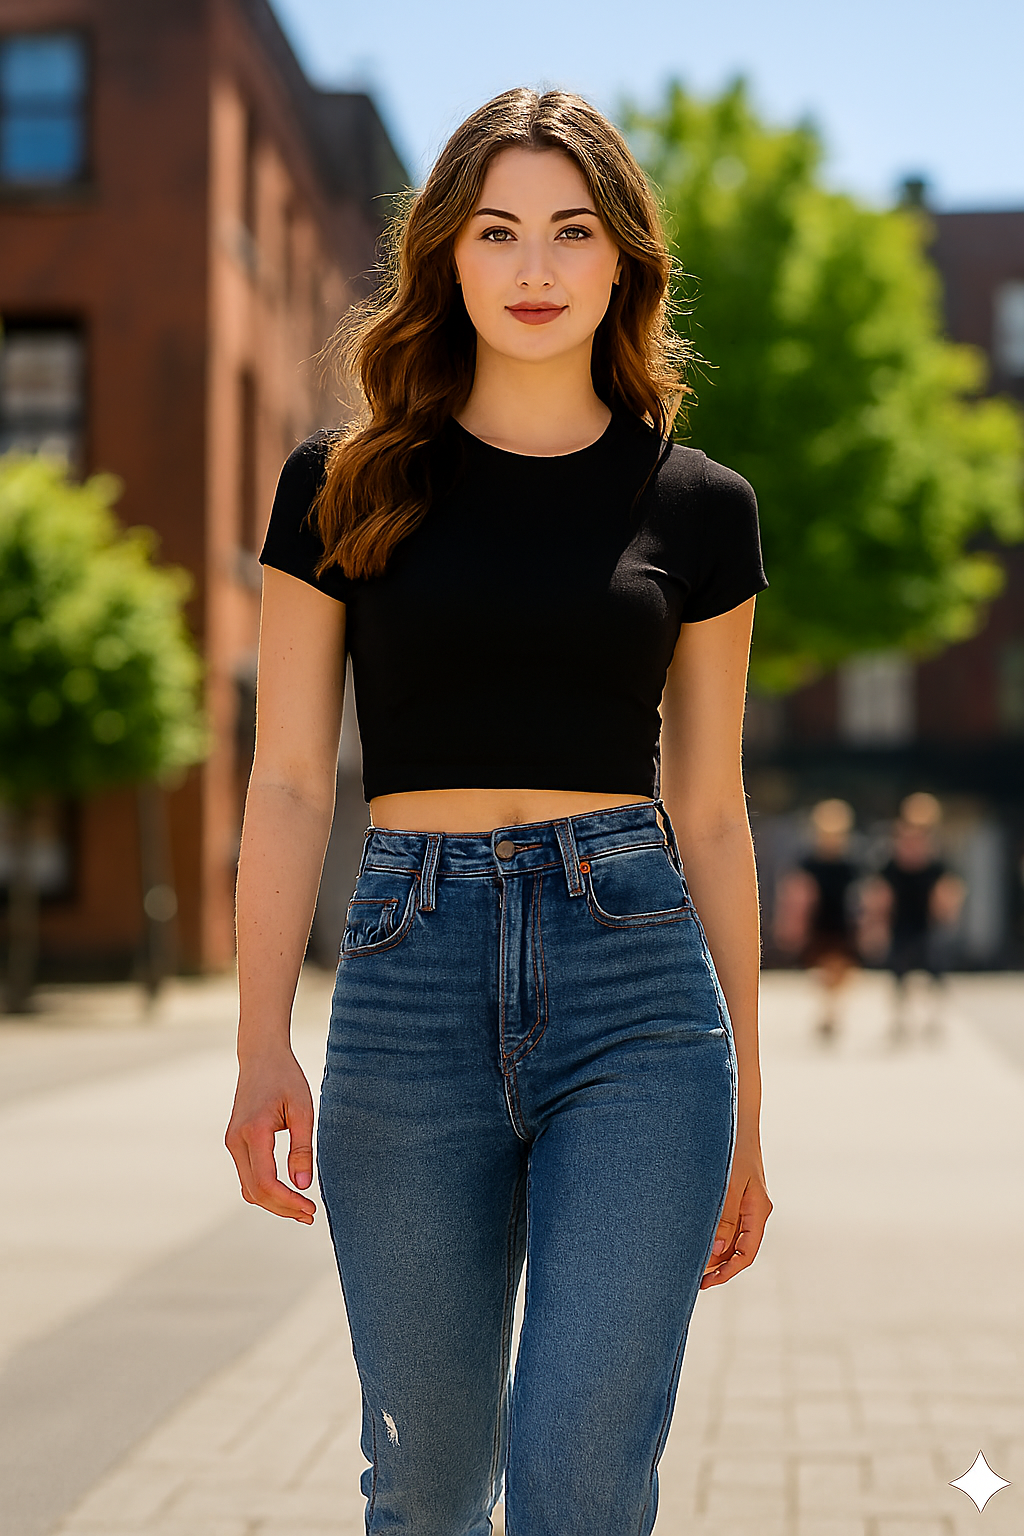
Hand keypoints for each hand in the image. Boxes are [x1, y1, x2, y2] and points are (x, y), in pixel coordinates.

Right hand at [225, 1048, 316, 1222]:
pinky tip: (285, 1192)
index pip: (267, 1182)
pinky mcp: (234, 1142)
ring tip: (301, 1208)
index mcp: (253, 1132)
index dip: (288, 1201)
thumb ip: (302, 1148)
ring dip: (273, 1203)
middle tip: (310, 1214)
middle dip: (282, 1208)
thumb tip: (303, 1184)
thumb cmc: (285, 1078)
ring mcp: (232, 1143)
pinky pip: (247, 1176)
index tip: (310, 1208)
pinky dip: (264, 1190)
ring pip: (248, 1187)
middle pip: (255, 1192)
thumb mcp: (302, 1110)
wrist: (261, 1056)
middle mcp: (236, 1141)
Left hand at [700, 1147, 771, 1287]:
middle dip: (717, 1266)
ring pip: (730, 1237)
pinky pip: (725, 1222)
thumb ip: (725, 1216)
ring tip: (688, 1261)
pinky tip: (694, 1237)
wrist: (738, 1120)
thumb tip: (717, 1249)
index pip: (745, 1254)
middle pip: (737, 1249)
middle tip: (691, 1278)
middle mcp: (753, 1211)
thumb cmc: (735, 1148)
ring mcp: (745, 1203)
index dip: (727, 1272)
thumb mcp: (730, 1184)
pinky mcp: (735, 1194)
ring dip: (713, 1251)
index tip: (706, 1282)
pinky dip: (712, 1233)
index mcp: (758, 1211)